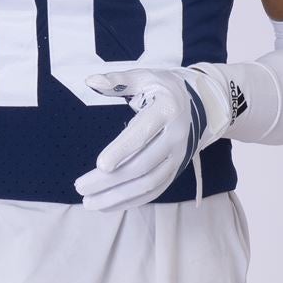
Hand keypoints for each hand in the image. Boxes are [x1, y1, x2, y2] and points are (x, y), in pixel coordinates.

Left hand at [73, 64, 230, 210]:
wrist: (201, 105)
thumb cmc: (163, 90)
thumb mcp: (144, 77)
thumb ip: (118, 80)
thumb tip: (91, 80)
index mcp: (166, 110)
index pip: (143, 134)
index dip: (122, 150)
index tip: (100, 165)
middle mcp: (175, 137)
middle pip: (142, 165)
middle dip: (110, 180)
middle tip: (81, 186)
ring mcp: (178, 157)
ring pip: (148, 184)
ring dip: (118, 197)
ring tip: (89, 202)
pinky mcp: (176, 171)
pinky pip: (154, 191)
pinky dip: (131, 201)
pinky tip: (107, 205)